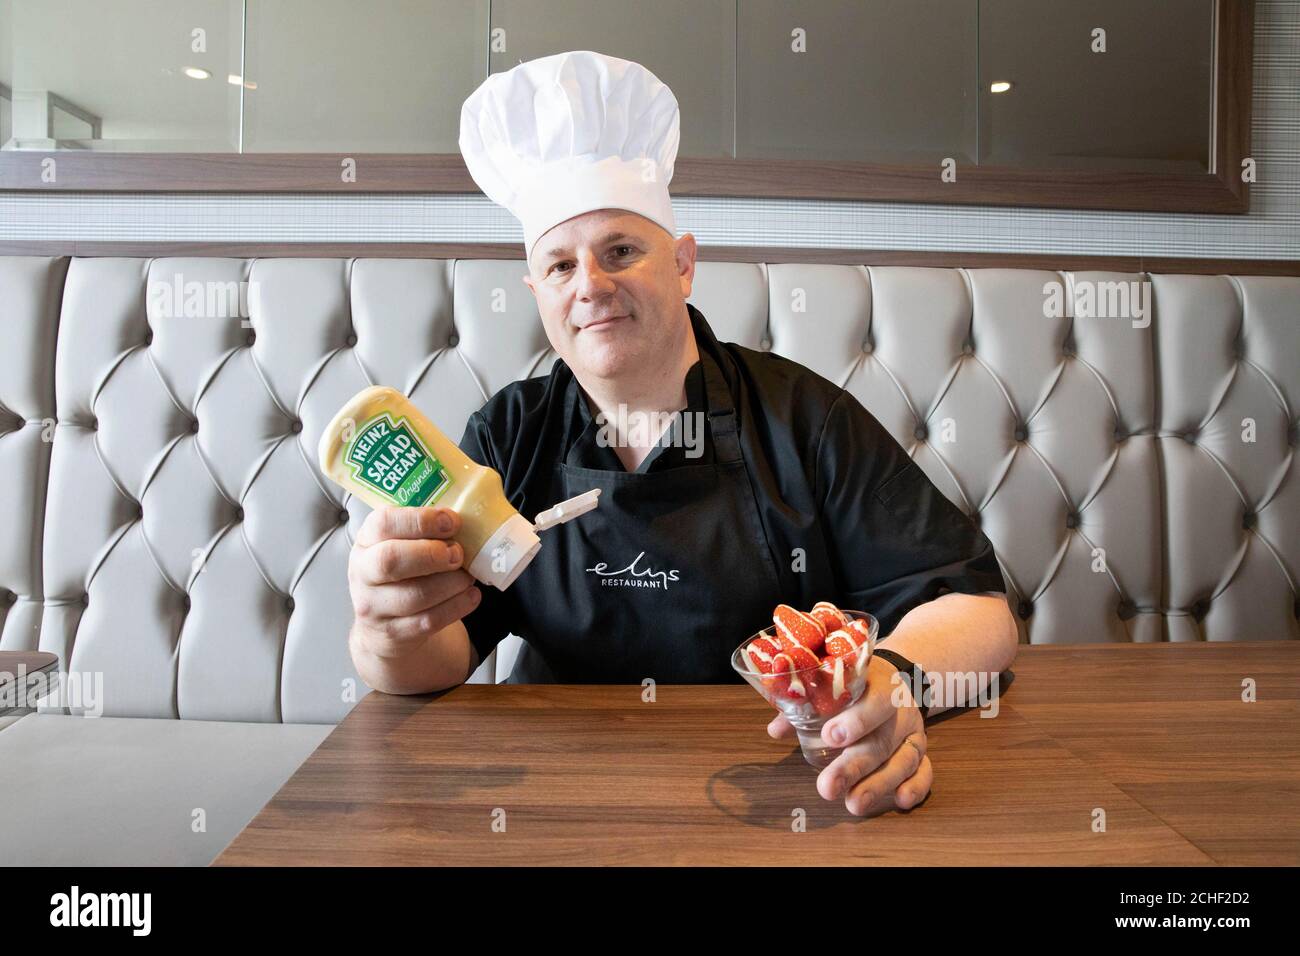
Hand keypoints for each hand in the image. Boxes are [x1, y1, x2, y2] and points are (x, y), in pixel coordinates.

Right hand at [347, 506, 480, 657]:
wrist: (381, 628)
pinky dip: (456, 607)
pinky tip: (471, 596)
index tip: (452, 521)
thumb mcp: (400, 545)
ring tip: (468, 576)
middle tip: (457, 553)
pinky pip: (428, 621)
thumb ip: (423, 530)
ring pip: (414, 595)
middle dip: (432, 554)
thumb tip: (468, 513)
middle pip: (391, 560)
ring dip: (451, 583)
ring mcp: (374, 607)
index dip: (420, 520)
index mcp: (366, 541)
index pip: (383, 523)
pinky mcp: (393, 633)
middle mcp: (363, 573)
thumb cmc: (400, 574)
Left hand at [767, 654, 930, 815]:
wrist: (895, 679)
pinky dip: (916, 788)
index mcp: (879, 684)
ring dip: (878, 785)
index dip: (857, 721)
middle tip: (828, 787)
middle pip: (881, 740)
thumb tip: (776, 729)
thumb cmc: (856, 682)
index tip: (830, 738)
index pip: (877, 700)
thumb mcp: (835, 682)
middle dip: (855, 767)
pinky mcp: (921, 751)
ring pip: (903, 761)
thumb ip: (807, 705)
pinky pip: (925, 771)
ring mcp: (912, 732)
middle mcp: (900, 710)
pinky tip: (900, 802)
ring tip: (854, 804)